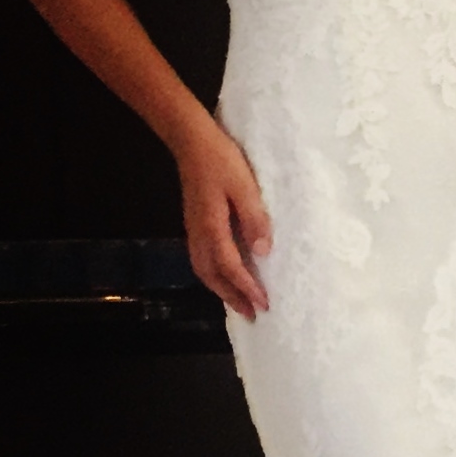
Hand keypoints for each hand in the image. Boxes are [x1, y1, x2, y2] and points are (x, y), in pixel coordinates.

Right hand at [179, 128, 272, 317]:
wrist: (191, 142)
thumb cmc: (221, 160)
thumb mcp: (245, 186)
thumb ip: (254, 219)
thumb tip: (263, 252)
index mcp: (211, 227)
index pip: (230, 266)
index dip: (246, 287)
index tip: (263, 303)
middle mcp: (198, 234)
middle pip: (212, 276)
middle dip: (232, 297)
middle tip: (252, 315)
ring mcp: (193, 230)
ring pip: (203, 270)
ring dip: (221, 289)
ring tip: (240, 303)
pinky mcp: (194, 224)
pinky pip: (202, 259)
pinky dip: (214, 275)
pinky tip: (226, 276)